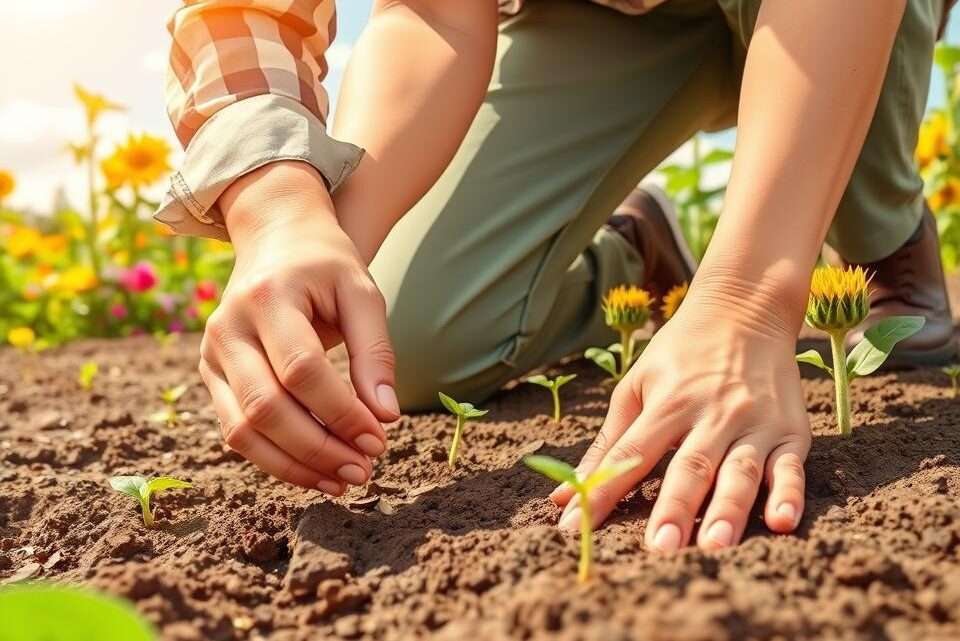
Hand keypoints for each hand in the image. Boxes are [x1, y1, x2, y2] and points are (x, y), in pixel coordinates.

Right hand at [198, 161, 399, 493]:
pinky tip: (317, 471)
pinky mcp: (211, 375)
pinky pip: (236, 431)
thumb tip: (385, 418)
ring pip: (242, 430)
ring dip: (294, 466)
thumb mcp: (362, 293)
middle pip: (265, 407)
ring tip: (343, 481)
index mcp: (269, 297)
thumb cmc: (326, 265)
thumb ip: (375, 352)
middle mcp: (228, 327)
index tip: (379, 438)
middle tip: (364, 470)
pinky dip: (276, 459)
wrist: (275, 236)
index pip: (301, 369)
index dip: (341, 412)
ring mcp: (212, 353)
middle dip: (318, 448)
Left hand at [550, 292, 810, 550]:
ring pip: (740, 471)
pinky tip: (781, 523)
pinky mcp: (790, 430)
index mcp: (668, 403)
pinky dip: (789, 494)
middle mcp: (711, 413)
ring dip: (729, 510)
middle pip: (690, 466)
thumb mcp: (637, 385)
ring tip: (714, 546)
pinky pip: (790, 467)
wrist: (746, 307)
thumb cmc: (680, 353)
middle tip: (660, 549)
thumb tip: (565, 493)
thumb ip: (607, 443)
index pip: (630, 454)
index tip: (576, 528)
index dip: (603, 491)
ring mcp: (754, 422)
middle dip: (675, 508)